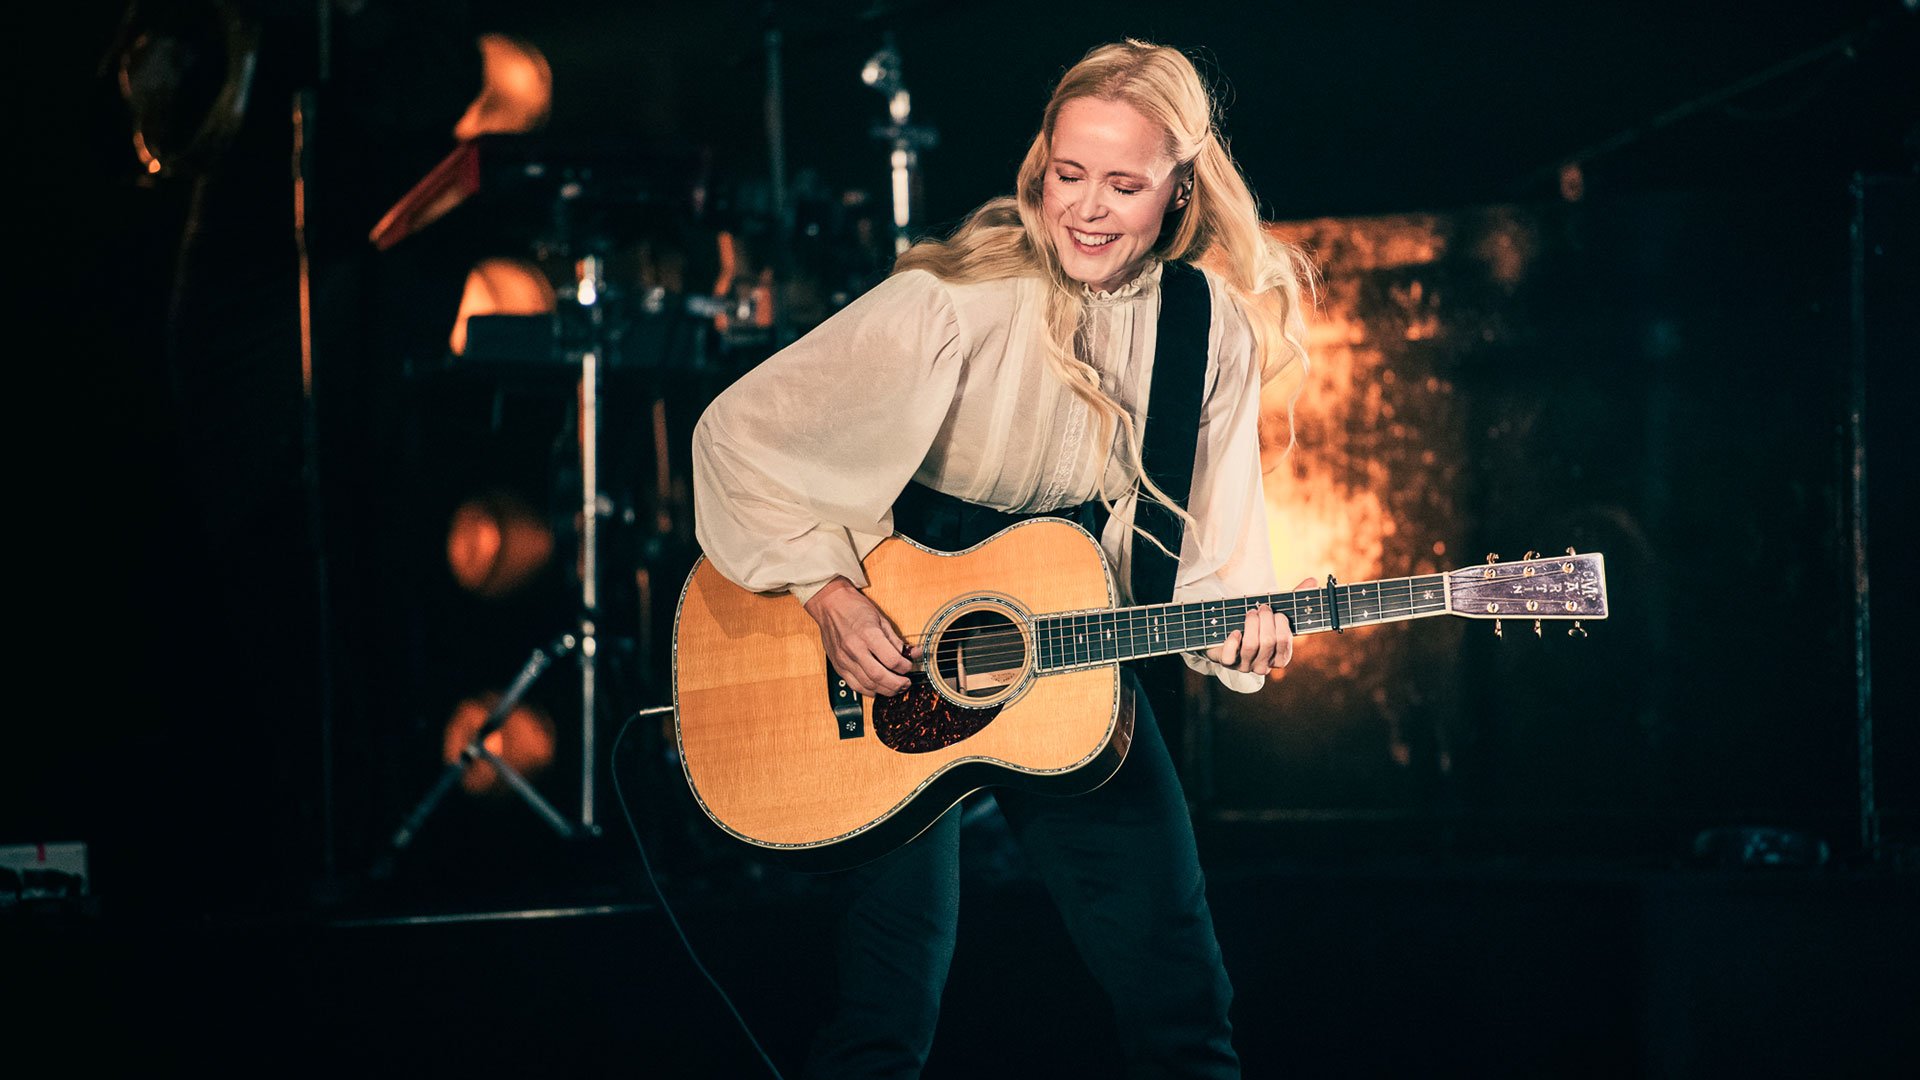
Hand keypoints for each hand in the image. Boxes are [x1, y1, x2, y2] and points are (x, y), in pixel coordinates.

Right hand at [803, 576, 920, 696]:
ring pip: (867, 684)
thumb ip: (896, 640)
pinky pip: (854, 685)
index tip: (909, 665)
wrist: (830, 605)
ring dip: (885, 690)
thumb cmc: (855, 608)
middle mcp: (854, 648)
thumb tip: (913, 653)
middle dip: (897, 684)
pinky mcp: (838, 666)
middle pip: (879, 676)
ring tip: (896, 687)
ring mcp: (844, 659)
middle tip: (906, 683)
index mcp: (868, 634)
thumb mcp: (881, 619)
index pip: (891, 659)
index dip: (905, 667)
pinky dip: (869, 691)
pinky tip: (878, 688)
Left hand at [1206, 577, 1319, 674]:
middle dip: (1264, 619)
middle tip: (1261, 608)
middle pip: (1268, 642)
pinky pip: (1230, 655)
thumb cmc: (1258, 625)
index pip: (1284, 642)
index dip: (1280, 624)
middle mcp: (1264, 666)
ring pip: (1250, 646)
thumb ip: (1295, 600)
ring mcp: (1245, 666)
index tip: (1276, 612)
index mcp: (1281, 658)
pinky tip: (1235, 631)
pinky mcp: (1228, 663)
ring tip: (1250, 613)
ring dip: (1250, 623)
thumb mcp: (1276, 615)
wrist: (1230, 636)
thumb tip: (1312, 580)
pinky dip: (1232, 640)